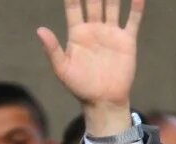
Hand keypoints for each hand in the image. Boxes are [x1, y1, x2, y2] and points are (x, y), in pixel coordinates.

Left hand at [37, 0, 144, 135]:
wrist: (103, 101)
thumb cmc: (79, 87)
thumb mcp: (62, 69)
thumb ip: (53, 49)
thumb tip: (40, 30)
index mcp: (77, 33)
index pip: (73, 5)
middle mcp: (94, 28)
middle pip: (94, 0)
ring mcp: (111, 33)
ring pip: (113, 5)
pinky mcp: (126, 41)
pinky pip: (132, 20)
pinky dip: (135, 7)